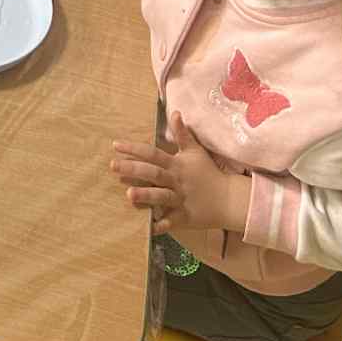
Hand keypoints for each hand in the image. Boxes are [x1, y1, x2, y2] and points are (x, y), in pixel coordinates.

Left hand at [109, 114, 251, 234]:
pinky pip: (172, 221)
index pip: (152, 153)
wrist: (228, 198)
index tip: (115, 145)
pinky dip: (161, 224)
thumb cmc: (207, 173)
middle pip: (153, 173)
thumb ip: (182, 134)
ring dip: (146, 196)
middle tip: (113, 166)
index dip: (135, 148)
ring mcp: (181, 199)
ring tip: (128, 195)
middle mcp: (176, 181)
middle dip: (133, 170)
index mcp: (176, 164)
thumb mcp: (195, 151)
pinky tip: (148, 228)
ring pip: (162, 197)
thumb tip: (175, 112)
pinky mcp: (185, 217)